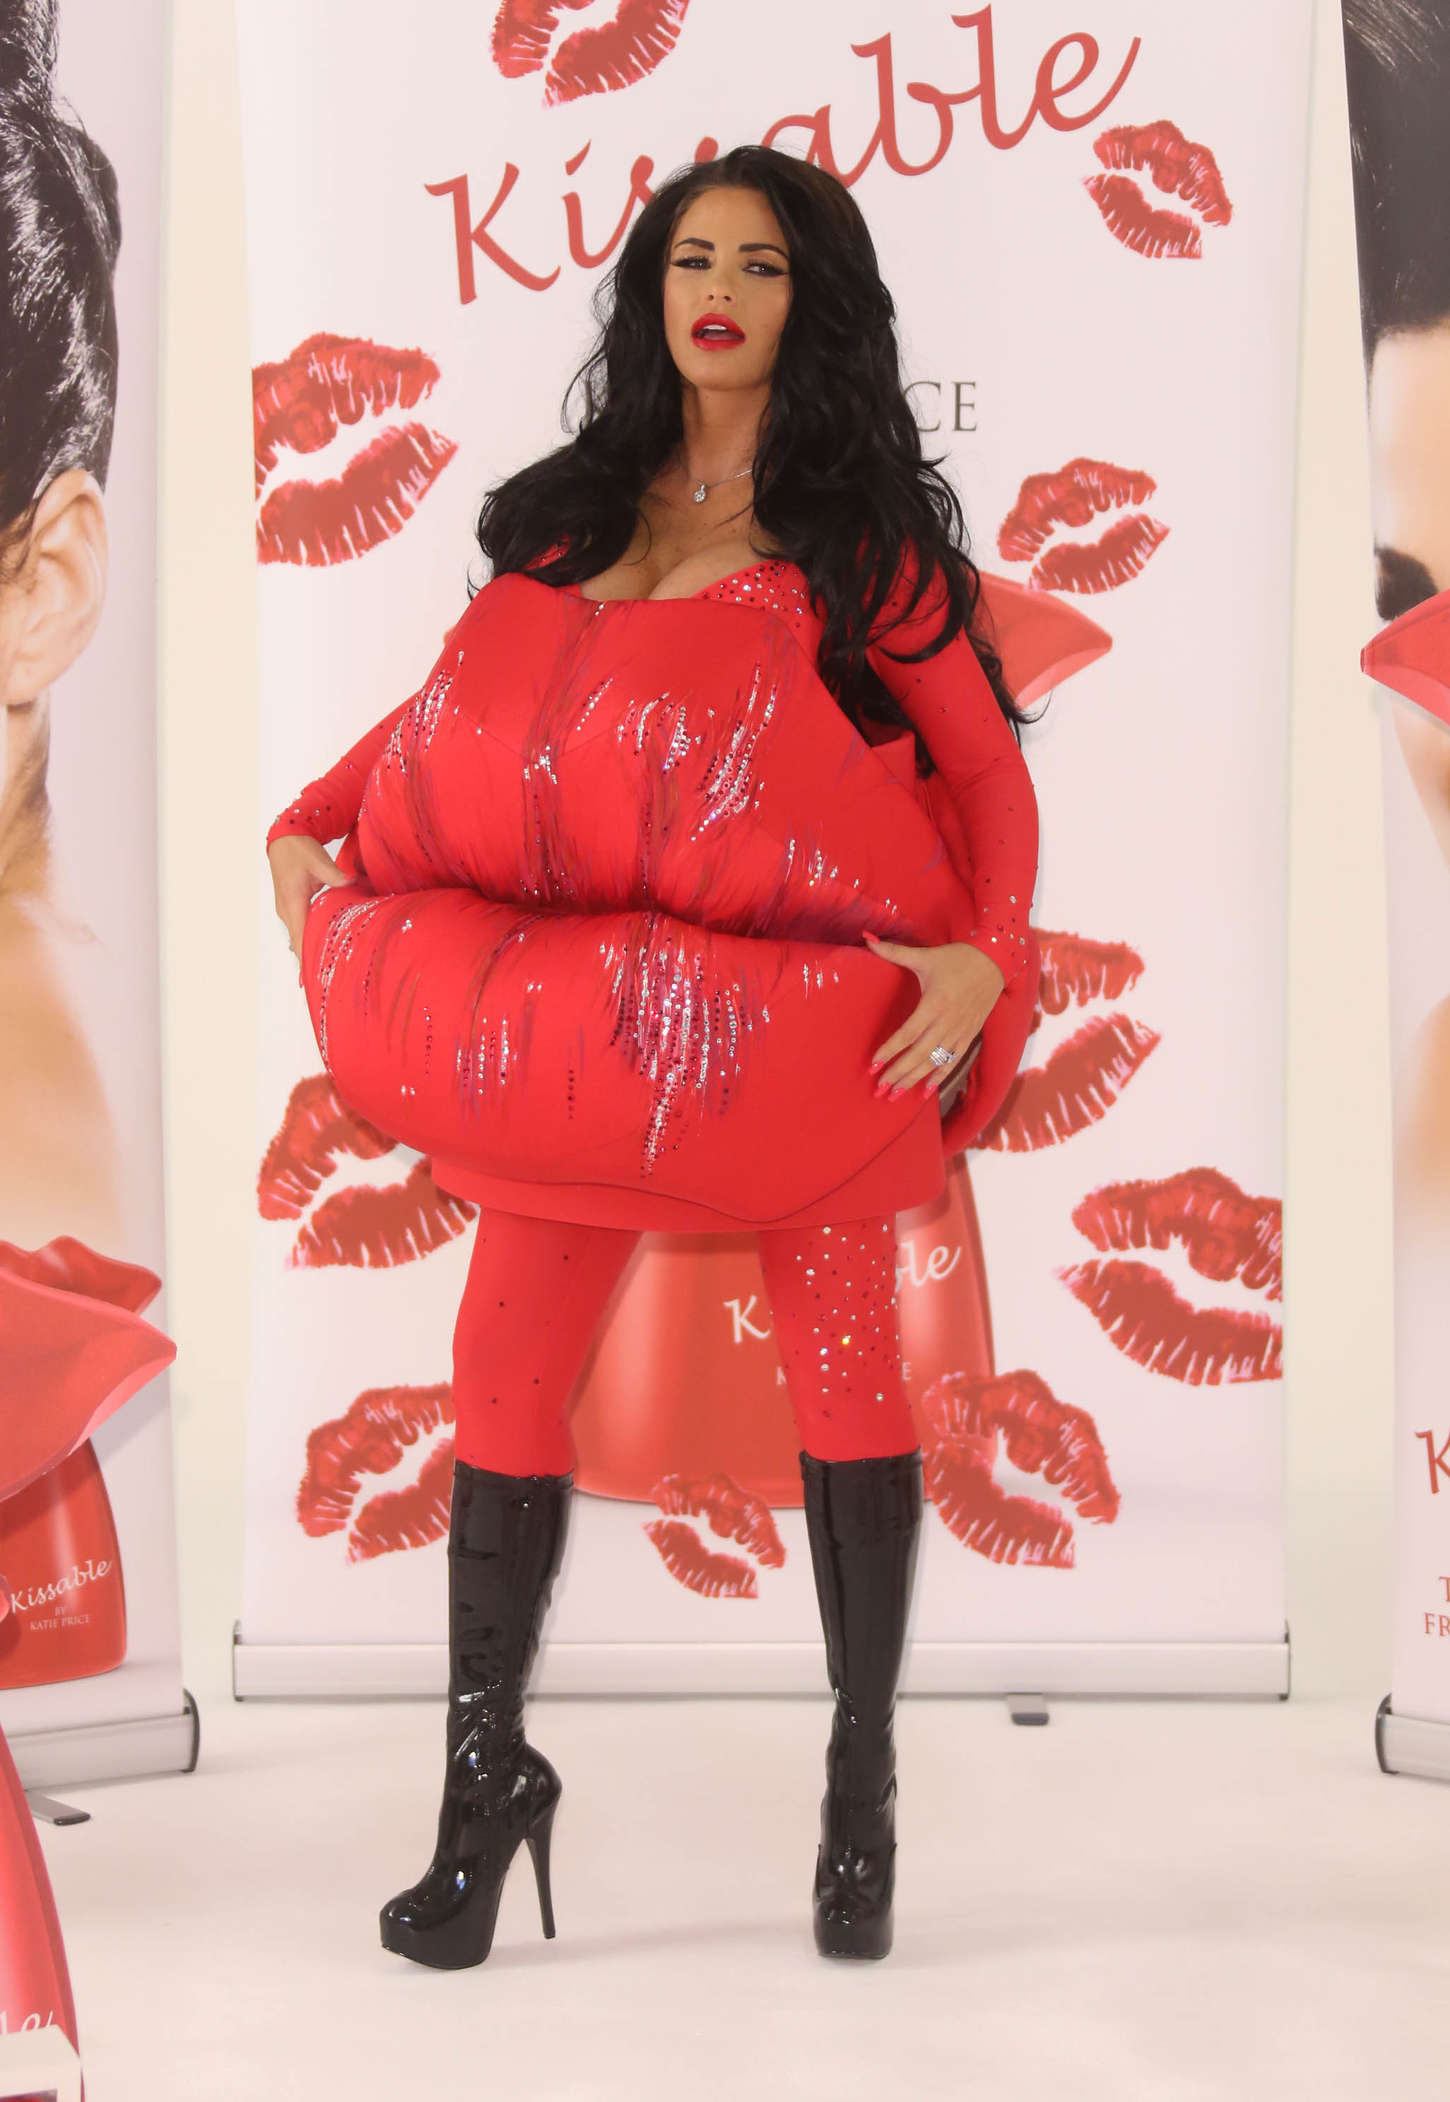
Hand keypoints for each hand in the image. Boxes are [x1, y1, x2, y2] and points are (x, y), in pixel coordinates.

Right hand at [266, 833, 350, 965]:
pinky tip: (319, 950)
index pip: (300, 938)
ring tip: (325, 971)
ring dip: (309, 952)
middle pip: (299, 944)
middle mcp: (287, 911)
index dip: (307, 958)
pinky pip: (299, 930)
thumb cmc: (299, 849)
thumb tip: (351, 882)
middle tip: (328, 981)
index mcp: (293, 902)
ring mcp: (287, 910)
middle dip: (311, 961)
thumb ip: (335, 875)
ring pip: (298, 938)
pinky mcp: (291, 907)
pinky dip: (307, 941)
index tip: (314, 977)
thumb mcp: (318, 860)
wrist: (283, 839)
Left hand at [863, 932, 1004, 1097]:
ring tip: (896, 1095)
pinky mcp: (969, 1035)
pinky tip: (926, 1091)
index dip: (890, 1051)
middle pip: (919, 1055)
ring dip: (914, 1080)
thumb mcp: (925, 956)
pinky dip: (940, 1076)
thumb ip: (894, 951)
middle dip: (898, 1073)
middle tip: (879, 1090)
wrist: (996, 962)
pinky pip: (953, 1061)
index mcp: (934, 1004)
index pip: (908, 1034)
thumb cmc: (957, 959)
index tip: (873, 1066)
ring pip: (935, 1062)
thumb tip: (867, 939)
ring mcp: (960, 1031)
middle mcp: (947, 1022)